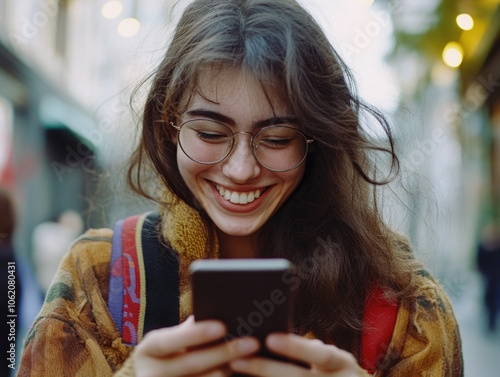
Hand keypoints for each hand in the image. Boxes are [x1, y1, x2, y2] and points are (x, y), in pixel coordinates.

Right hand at [134, 316, 259, 376]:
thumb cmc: (170, 355)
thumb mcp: (172, 342)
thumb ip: (189, 330)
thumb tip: (220, 309)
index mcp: (147, 351)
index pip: (169, 340)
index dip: (195, 333)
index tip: (222, 326)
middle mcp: (149, 374)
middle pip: (190, 364)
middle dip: (223, 352)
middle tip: (252, 342)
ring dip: (226, 370)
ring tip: (252, 358)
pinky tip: (240, 373)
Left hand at [229, 333, 360, 375]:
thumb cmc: (331, 372)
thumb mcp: (330, 358)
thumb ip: (308, 349)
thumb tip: (272, 338)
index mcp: (342, 364)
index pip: (321, 354)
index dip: (296, 347)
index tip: (269, 339)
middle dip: (266, 368)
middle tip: (237, 360)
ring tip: (234, 374)